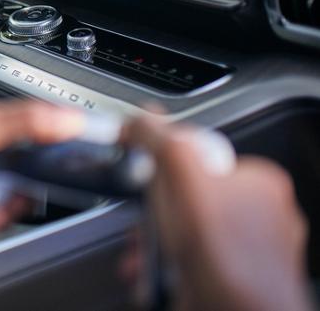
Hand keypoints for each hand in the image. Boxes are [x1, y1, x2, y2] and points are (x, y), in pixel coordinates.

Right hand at [126, 116, 311, 310]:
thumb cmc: (227, 258)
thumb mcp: (182, 176)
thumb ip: (161, 141)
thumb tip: (140, 117)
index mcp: (258, 182)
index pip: (198, 155)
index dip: (164, 165)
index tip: (146, 178)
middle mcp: (258, 216)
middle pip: (185, 196)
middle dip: (152, 212)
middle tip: (143, 223)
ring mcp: (244, 252)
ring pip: (182, 232)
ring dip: (151, 242)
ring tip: (143, 253)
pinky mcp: (227, 280)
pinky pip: (184, 262)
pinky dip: (160, 267)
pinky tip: (152, 273)